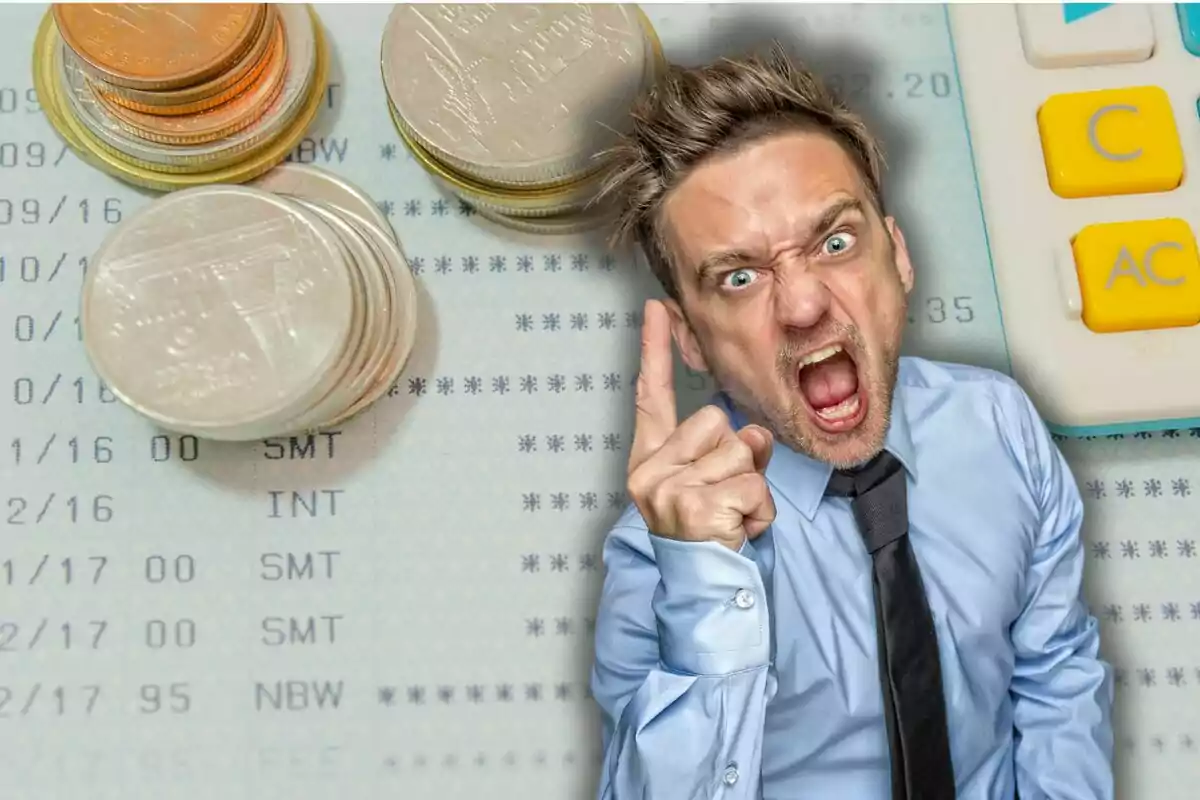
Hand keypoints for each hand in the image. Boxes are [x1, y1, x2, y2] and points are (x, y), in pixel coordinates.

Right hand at [626, 299, 776, 550]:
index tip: (656, 308)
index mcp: (650, 460)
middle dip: (738, 456)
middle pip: (718, 421)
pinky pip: (753, 486)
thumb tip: (753, 435)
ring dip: (752, 487)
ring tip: (731, 517)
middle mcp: (651, 471)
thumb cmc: (709, 536)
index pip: (651, 396)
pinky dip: (759, 512)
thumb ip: (726, 449)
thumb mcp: (712, 485)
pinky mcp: (694, 507)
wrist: (704, 592)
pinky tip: (738, 531)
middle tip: (725, 496)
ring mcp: (669, 489)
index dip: (654, 350)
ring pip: (742, 451)